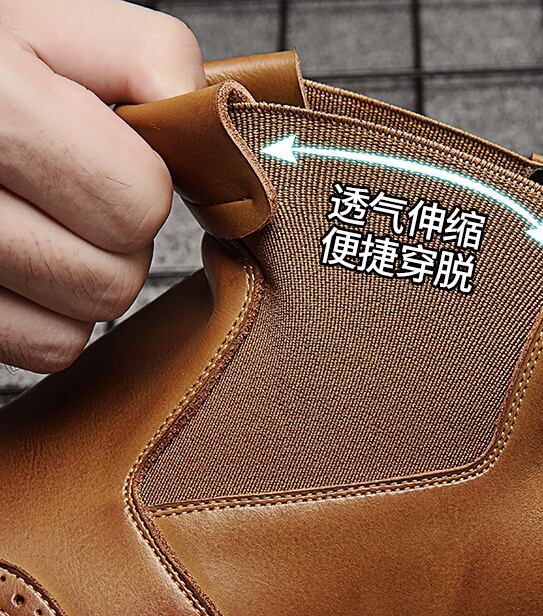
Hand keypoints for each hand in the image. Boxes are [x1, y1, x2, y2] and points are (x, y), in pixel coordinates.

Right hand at [0, 0, 203, 372]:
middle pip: (117, 275)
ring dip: (90, 273)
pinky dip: (54, 314)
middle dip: (120, 235)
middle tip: (80, 190)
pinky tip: (27, 261)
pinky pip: (51, 347)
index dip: (145, 181)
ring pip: (88, 316)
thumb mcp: (45, 20)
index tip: (118, 155)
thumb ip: (140, 56)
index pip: (138, 202)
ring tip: (49, 219)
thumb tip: (205, 121)